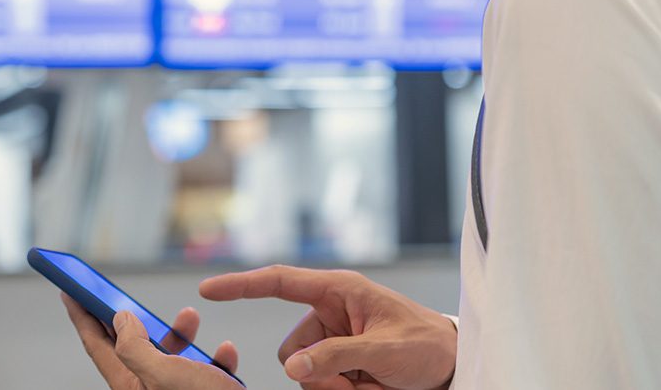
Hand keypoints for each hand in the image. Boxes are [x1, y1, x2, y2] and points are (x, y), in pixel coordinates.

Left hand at [62, 293, 241, 389]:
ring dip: (180, 333)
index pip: (96, 346)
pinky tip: (225, 351)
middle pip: (131, 346)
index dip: (81, 317)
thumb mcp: (163, 375)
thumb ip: (135, 346)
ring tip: (190, 317)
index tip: (69, 292)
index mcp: (129, 386)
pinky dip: (214, 358)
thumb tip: (121, 319)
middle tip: (119, 294)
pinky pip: (204, 371)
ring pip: (170, 355)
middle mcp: (148, 389)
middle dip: (132, 318)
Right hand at [200, 266, 455, 389]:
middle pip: (292, 349)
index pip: (279, 282)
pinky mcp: (339, 362)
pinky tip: (372, 387)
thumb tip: (292, 367)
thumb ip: (337, 356)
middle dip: (318, 373)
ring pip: (304, 374)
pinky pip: (320, 385)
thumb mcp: (385, 350)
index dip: (241, 285)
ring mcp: (333, 340)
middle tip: (359, 380)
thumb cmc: (427, 345)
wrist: (454, 365)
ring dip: (335, 388)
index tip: (207, 290)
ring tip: (374, 383)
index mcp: (338, 290)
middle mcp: (330, 312)